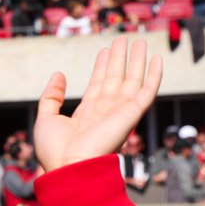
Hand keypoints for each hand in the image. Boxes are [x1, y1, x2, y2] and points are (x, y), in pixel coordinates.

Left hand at [34, 37, 162, 171]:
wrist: (68, 167)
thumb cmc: (55, 151)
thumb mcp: (46, 117)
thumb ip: (52, 96)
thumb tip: (59, 75)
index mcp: (87, 115)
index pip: (98, 85)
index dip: (102, 67)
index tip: (104, 50)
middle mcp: (106, 112)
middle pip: (116, 79)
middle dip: (119, 59)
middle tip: (122, 39)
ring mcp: (120, 113)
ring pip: (132, 81)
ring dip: (137, 61)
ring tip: (139, 41)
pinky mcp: (131, 114)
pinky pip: (147, 92)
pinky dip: (155, 75)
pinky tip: (157, 59)